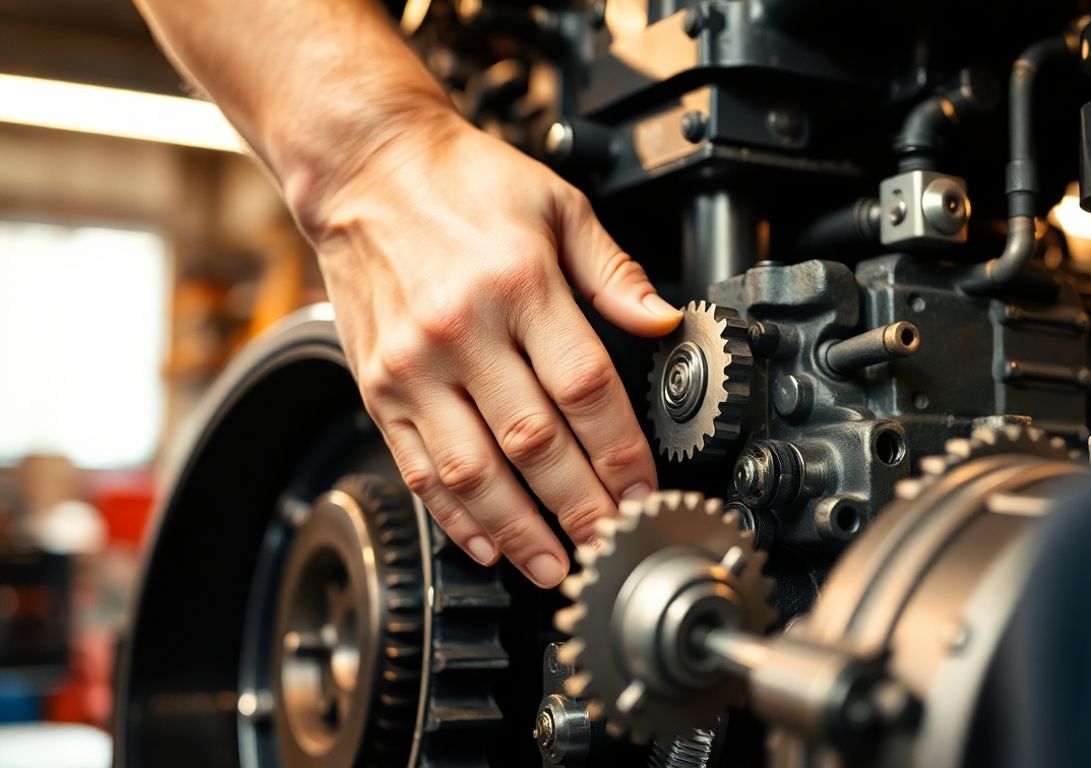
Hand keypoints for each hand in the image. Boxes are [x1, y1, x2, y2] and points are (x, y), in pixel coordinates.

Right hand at [307, 114, 680, 586]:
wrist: (364, 170)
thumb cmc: (463, 184)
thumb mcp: (557, 204)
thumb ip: (614, 272)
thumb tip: (664, 322)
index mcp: (517, 284)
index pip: (584, 389)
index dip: (619, 452)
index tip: (642, 490)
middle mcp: (461, 331)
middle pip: (532, 442)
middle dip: (579, 506)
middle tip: (609, 544)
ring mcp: (412, 366)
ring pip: (472, 470)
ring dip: (519, 528)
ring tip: (554, 565)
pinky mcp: (377, 388)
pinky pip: (417, 466)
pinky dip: (453, 515)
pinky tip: (486, 543)